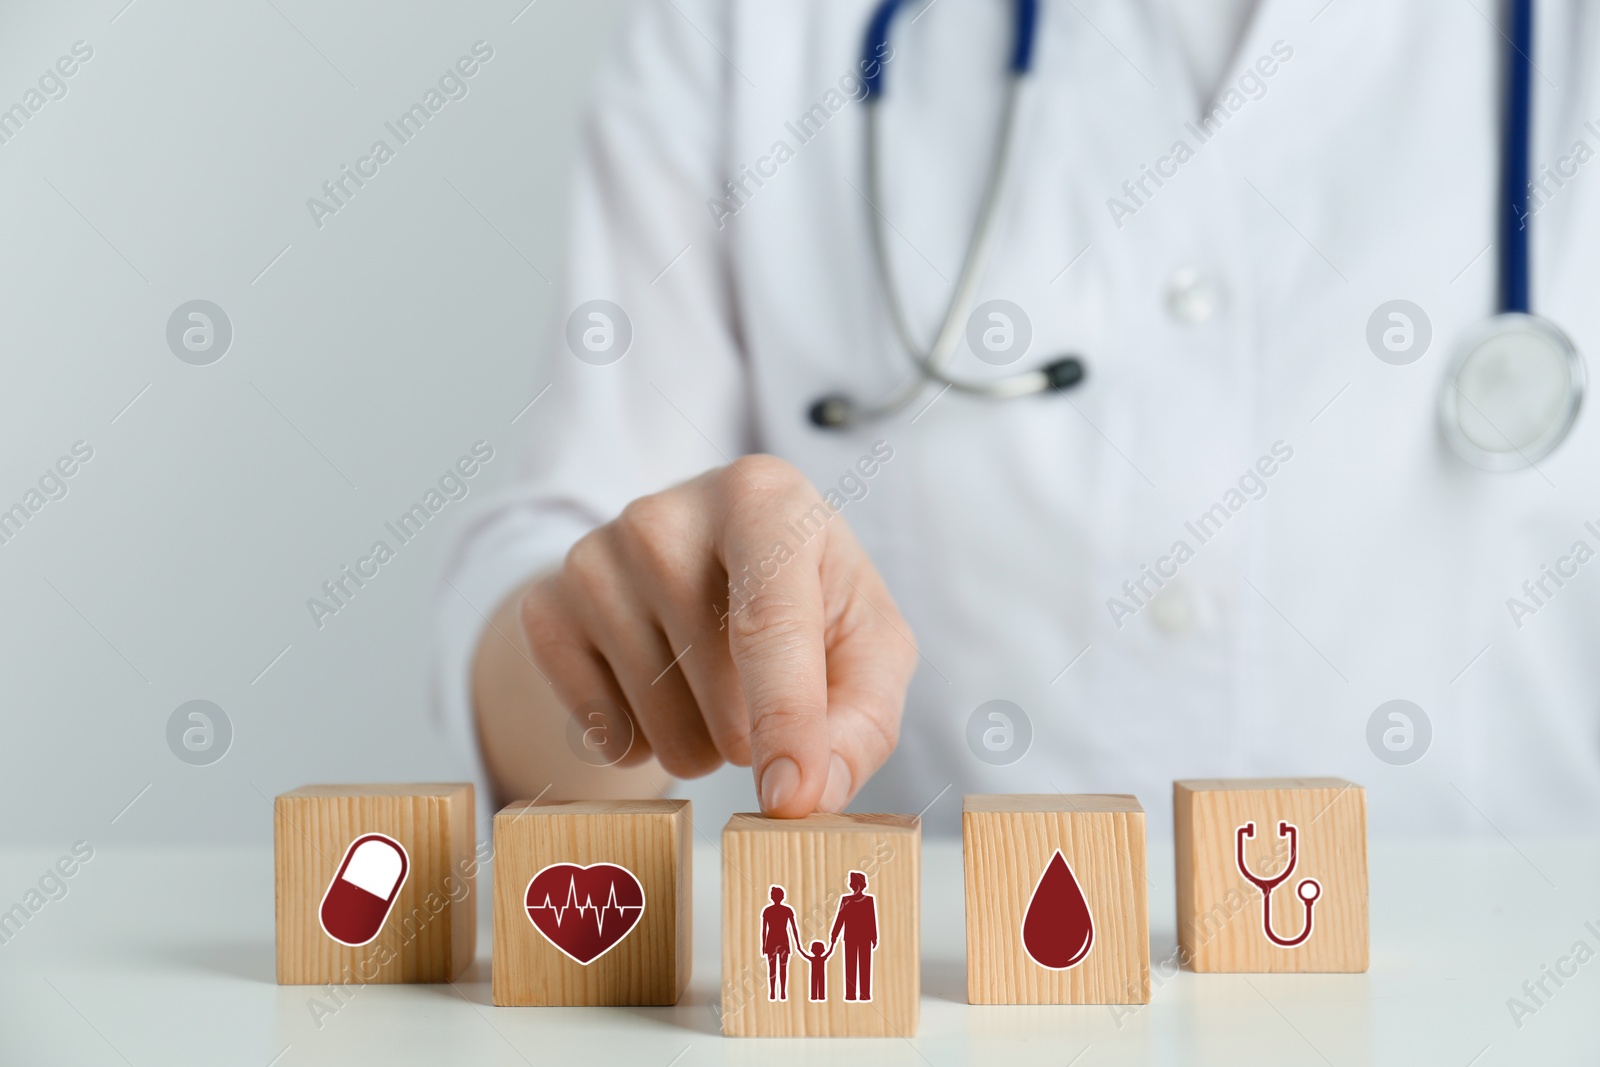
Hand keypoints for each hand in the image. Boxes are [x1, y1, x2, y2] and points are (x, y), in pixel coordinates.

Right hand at [519, 455, 916, 815]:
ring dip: (703, 743)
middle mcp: (665, 516)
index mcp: (762, 498)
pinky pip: (603, 735)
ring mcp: (593, 559)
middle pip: (722, 694)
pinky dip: (643, 743)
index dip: (786, 719)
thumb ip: (864, 719)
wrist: (705, 566)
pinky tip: (657, 691)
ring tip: (710, 686)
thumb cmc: (807, 602)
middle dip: (756, 732)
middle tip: (759, 687)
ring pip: (662, 727)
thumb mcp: (867, 641)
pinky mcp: (545, 609)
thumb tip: (813, 795)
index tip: (790, 800)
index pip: (770, 624)